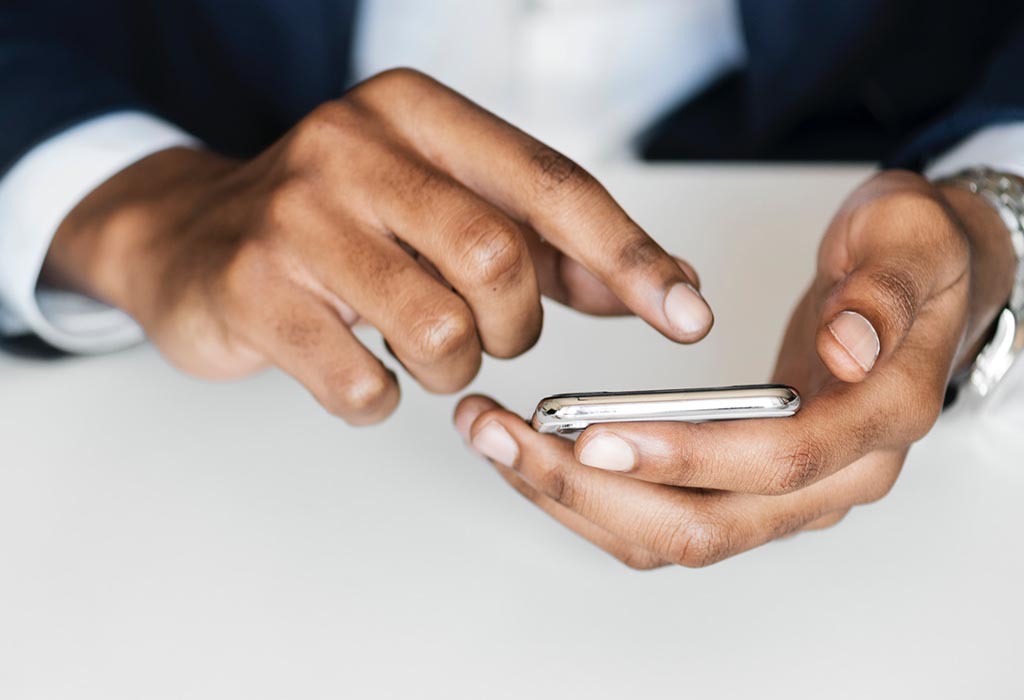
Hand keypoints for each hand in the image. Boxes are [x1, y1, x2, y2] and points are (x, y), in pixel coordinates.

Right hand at [44, 68, 711, 423]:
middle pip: (498, 259)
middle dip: (512, 327)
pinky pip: (363, 385)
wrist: (191, 237)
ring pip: (438, 331)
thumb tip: (657, 286)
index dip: (629, 257)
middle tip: (486, 333)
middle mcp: (352, 146)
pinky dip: (379, 398)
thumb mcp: (444, 207)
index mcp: (415, 113)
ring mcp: (294, 218)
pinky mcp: (252, 291)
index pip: (550, 185)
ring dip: (450, 367)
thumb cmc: (341, 225)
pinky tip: (356, 367)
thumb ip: (549, 244)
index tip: (686, 314)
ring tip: (418, 348)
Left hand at [454, 170, 1016, 567]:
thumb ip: (883, 292)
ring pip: (670, 535)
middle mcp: (835, 479)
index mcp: (879, 422)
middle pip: (704, 525)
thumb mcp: (910, 240)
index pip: (777, 464)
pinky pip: (662, 517)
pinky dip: (592, 496)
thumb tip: (848, 347)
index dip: (685, 457)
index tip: (594, 435)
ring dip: (574, 499)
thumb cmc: (913, 260)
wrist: (923, 286)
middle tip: (504, 435)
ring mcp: (788, 494)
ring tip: (495, 439)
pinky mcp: (746, 485)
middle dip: (592, 490)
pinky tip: (535, 453)